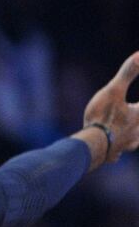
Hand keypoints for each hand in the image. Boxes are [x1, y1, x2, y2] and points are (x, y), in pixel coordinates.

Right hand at [82, 51, 138, 167]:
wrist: (92, 145)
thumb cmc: (103, 117)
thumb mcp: (113, 91)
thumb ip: (128, 73)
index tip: (137, 103)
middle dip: (138, 115)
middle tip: (135, 110)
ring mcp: (129, 143)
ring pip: (138, 138)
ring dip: (136, 134)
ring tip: (135, 132)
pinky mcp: (117, 152)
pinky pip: (124, 150)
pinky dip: (123, 149)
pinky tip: (118, 153)